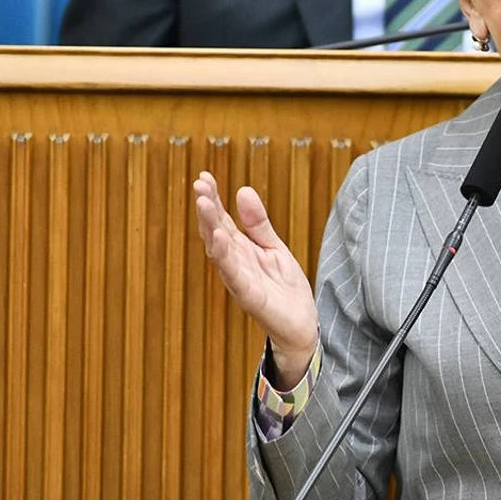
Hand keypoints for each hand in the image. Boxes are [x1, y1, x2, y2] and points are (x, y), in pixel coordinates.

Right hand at [193, 171, 317, 386]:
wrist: (301, 323)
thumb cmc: (284, 287)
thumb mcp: (274, 247)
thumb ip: (259, 223)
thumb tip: (243, 190)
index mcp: (240, 249)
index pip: (222, 219)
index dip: (213, 198)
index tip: (204, 176)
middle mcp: (234, 263)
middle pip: (215, 231)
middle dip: (207, 209)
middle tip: (199, 184)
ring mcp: (239, 279)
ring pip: (219, 250)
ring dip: (210, 226)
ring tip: (204, 203)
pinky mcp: (249, 296)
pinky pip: (233, 274)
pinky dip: (224, 256)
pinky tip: (219, 237)